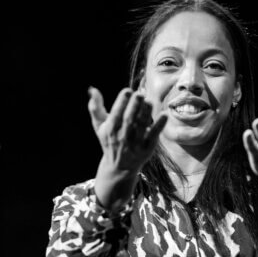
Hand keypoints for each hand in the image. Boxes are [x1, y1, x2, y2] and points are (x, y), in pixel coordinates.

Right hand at [88, 87, 167, 207]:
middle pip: (128, 120)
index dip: (121, 102)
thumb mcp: (99, 126)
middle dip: (134, 106)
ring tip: (150, 101)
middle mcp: (122, 137)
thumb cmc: (109, 140)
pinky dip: (159, 126)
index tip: (127, 90)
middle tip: (140, 93)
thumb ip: (95, 108)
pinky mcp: (147, 149)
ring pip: (141, 126)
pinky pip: (154, 136)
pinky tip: (164, 115)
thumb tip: (93, 89)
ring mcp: (135, 144)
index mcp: (110, 130)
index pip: (116, 114)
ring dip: (146, 112)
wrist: (119, 167)